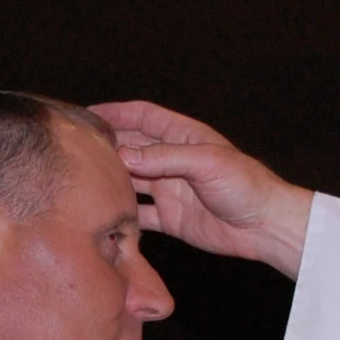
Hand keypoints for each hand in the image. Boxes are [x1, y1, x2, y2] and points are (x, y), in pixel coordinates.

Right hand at [88, 100, 314, 277]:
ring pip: (131, 180)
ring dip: (110, 180)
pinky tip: (102, 216)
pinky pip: (140, 215)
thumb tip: (123, 156)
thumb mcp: (205, 163)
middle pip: (131, 147)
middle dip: (106, 146)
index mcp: (183, 136)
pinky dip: (123, 215)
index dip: (115, 113)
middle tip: (75, 150)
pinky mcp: (171, 218)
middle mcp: (173, 159)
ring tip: (80, 181)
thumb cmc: (245, 186)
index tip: (86, 115)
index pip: (142, 116)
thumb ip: (164, 158)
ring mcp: (170, 189)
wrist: (265, 226)